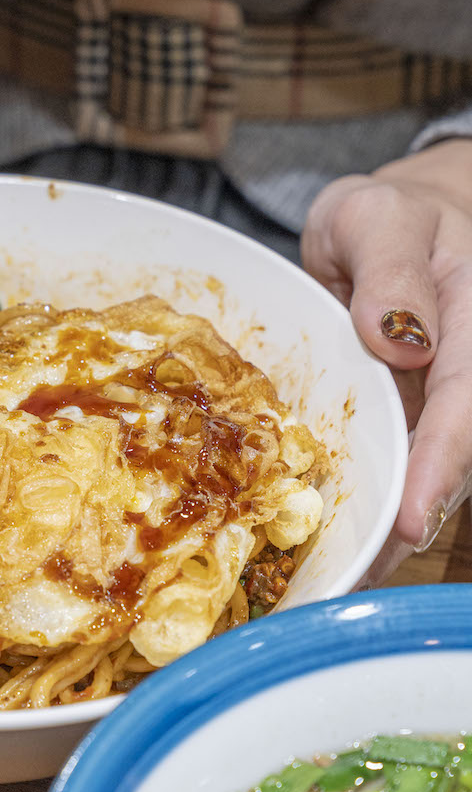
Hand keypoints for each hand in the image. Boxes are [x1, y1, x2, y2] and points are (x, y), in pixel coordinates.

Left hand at [302, 137, 471, 555]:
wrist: (392, 225)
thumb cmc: (387, 217)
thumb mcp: (378, 217)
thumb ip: (392, 270)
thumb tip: (399, 339)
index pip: (466, 404)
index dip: (441, 465)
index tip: (413, 518)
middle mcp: (465, 374)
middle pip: (454, 458)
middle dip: (412, 517)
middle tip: (361, 571)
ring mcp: (439, 403)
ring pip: (426, 472)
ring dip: (390, 525)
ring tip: (341, 574)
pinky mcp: (410, 419)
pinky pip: (395, 463)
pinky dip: (370, 500)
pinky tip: (334, 537)